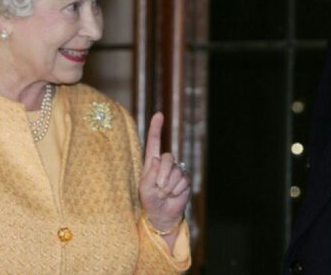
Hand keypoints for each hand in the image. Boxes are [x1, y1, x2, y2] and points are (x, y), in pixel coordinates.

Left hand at [139, 112, 190, 231]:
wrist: (162, 215)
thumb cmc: (150, 201)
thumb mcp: (145, 187)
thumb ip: (150, 173)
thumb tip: (158, 159)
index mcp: (152, 163)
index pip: (154, 142)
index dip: (156, 128)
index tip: (159, 114)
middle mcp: (165, 164)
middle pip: (168, 157)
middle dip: (163, 174)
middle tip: (159, 189)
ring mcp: (176, 171)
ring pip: (176, 171)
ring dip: (169, 186)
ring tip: (164, 194)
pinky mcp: (185, 180)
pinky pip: (183, 181)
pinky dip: (176, 191)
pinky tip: (173, 196)